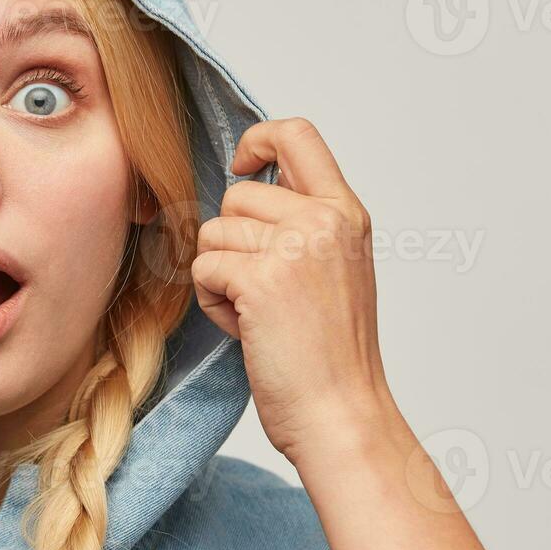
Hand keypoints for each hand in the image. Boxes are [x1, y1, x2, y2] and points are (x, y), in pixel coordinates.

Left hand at [192, 118, 393, 466]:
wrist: (342, 415)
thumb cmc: (329, 356)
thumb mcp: (333, 270)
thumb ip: (303, 225)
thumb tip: (244, 189)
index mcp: (347, 214)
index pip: (297, 134)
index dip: (257, 140)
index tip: (242, 167)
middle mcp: (325, 221)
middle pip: (236, 197)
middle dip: (231, 244)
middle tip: (261, 293)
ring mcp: (296, 248)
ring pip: (213, 234)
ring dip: (220, 277)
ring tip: (257, 315)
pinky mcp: (262, 280)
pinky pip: (203, 268)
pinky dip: (213, 303)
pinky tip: (245, 330)